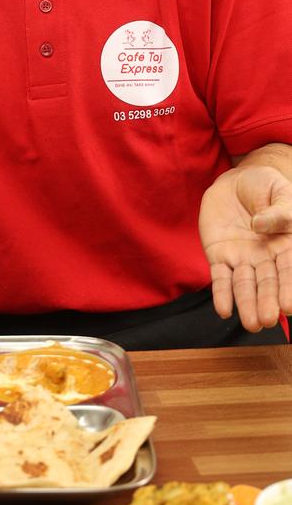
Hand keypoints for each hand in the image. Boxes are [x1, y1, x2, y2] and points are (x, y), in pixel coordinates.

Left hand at [199, 165, 291, 331]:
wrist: (237, 180)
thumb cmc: (266, 186)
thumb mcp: (280, 192)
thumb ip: (278, 211)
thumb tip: (260, 225)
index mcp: (287, 245)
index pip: (289, 270)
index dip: (289, 288)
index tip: (289, 306)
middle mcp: (266, 257)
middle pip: (267, 283)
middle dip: (267, 302)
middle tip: (267, 320)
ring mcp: (242, 258)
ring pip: (245, 285)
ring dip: (246, 304)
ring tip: (250, 323)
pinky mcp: (220, 255)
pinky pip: (220, 277)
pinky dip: (221, 293)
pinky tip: (223, 309)